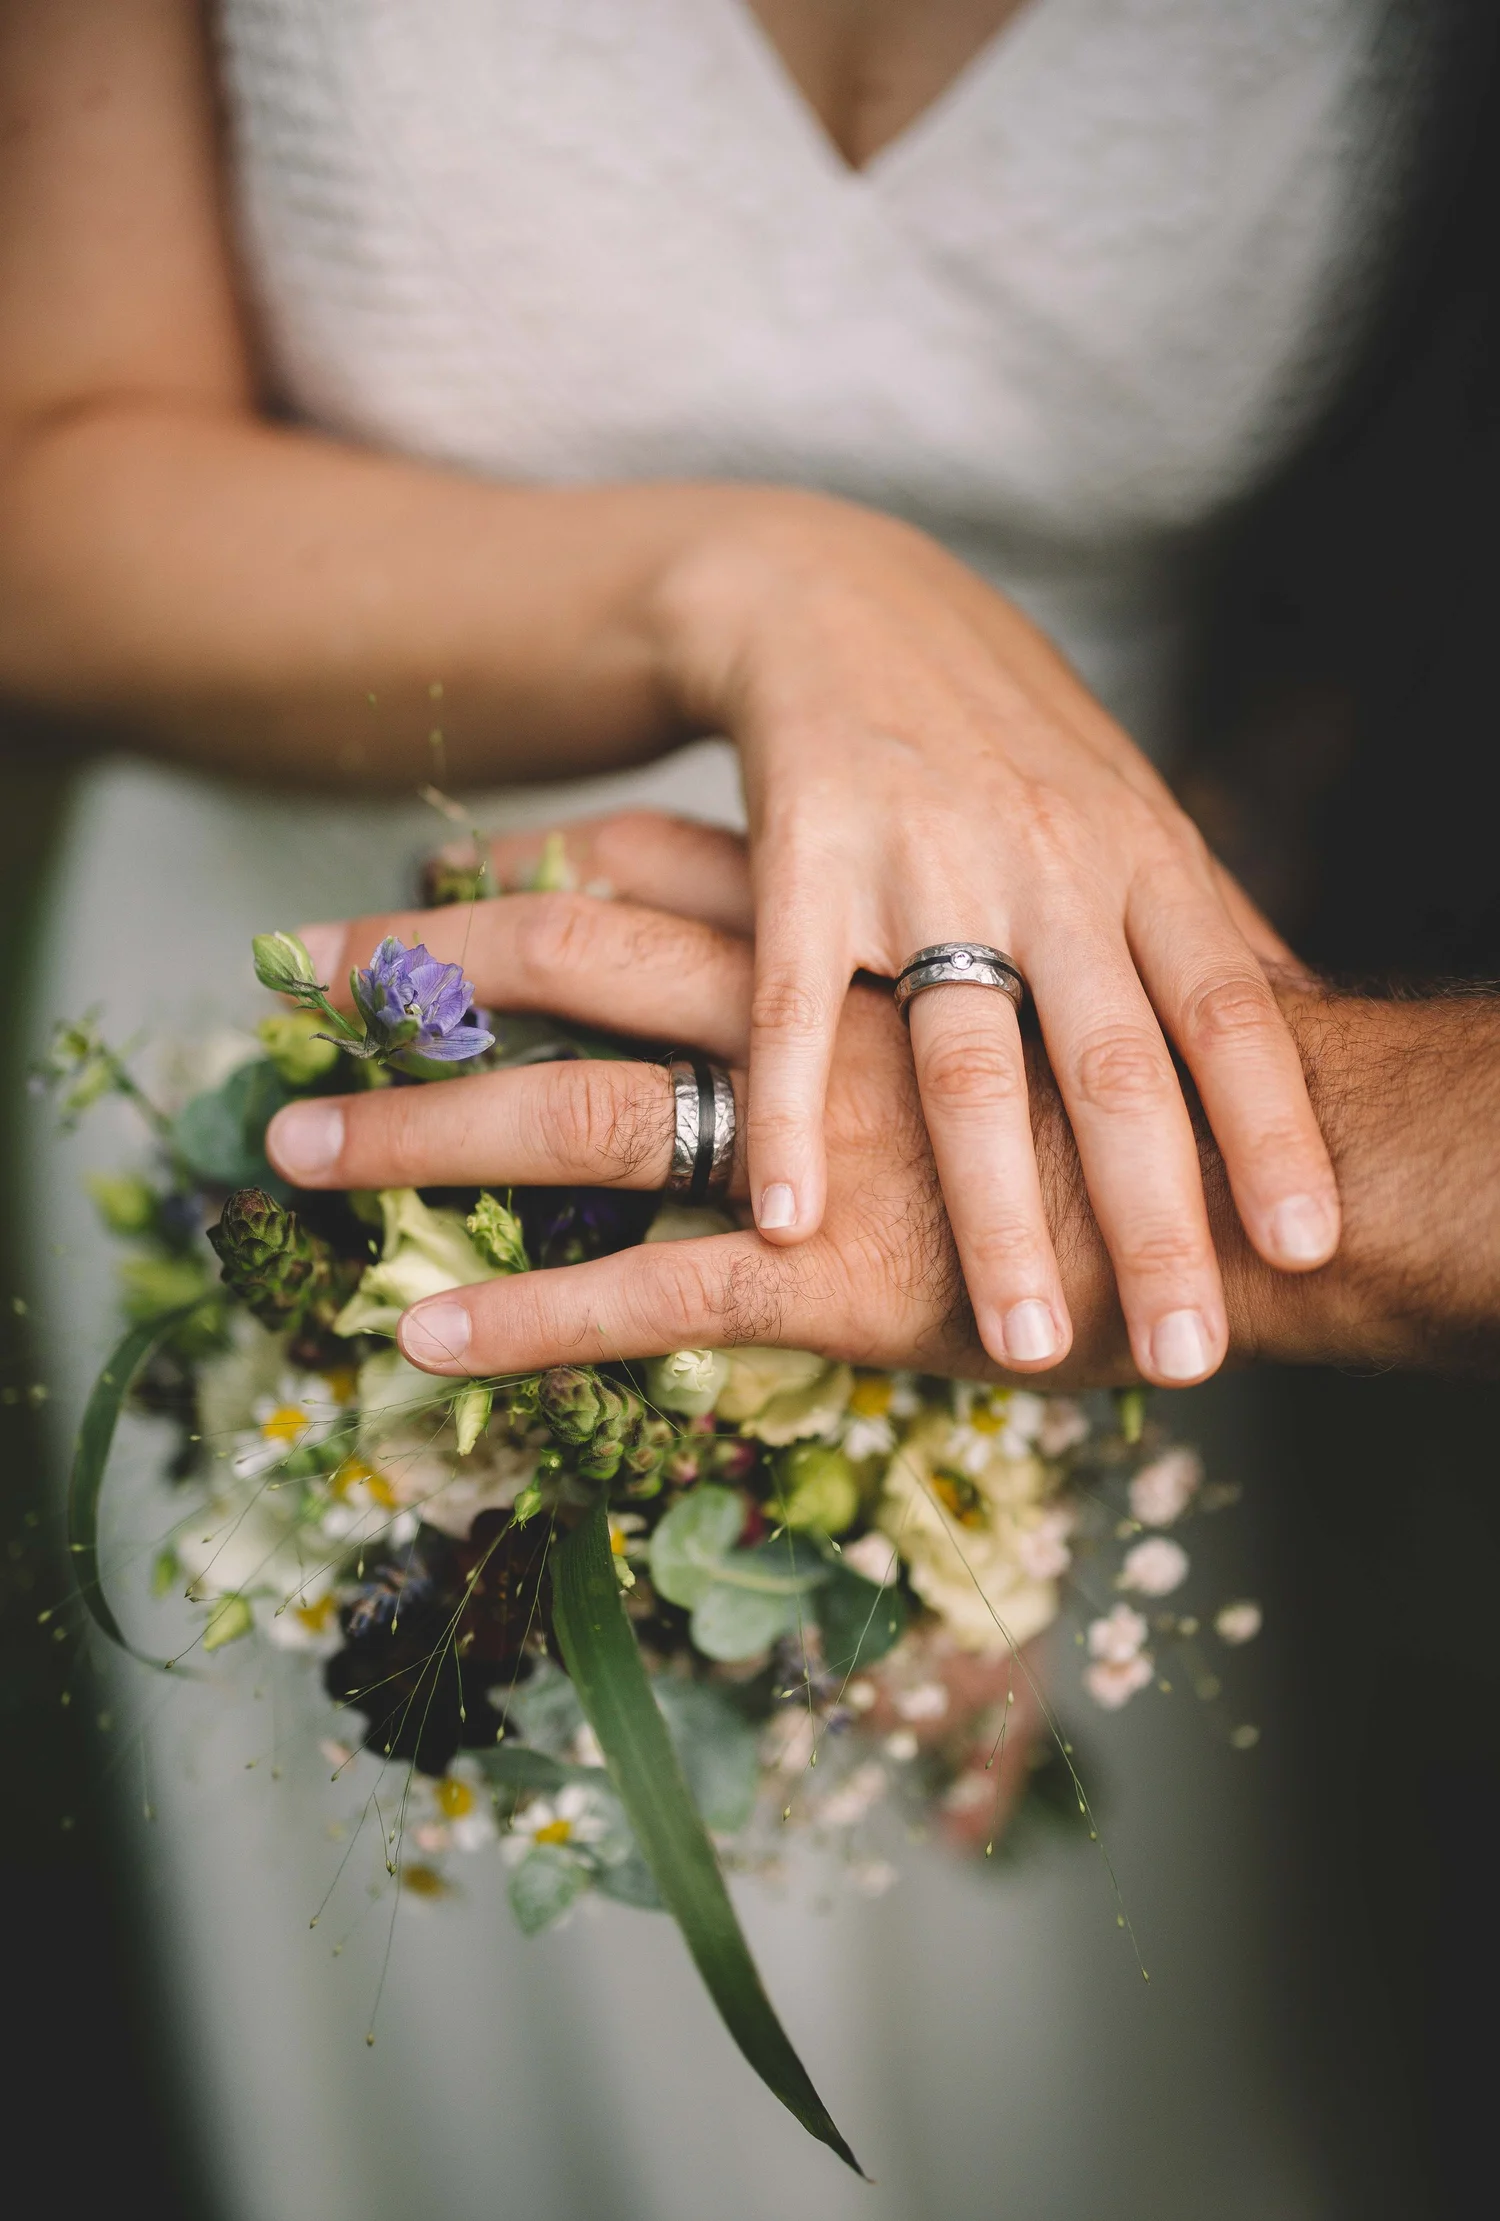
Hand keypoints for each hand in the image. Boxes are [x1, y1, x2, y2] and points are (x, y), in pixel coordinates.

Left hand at [269, 858, 1129, 1387]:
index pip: (648, 870)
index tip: (438, 875)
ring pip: (569, 1120)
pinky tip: (421, 1339)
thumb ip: (934, 946)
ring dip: (420, 1133)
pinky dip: (525, 1323)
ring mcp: (810, 1146)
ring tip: (292, 1148)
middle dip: (422, 971)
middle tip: (303, 975)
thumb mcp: (1044, 963)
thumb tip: (884, 947)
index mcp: (852, 932)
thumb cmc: (1163, 1089)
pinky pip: (640, 1296)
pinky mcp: (830, 1273)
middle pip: (565, 966)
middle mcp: (807, 1016)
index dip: (530, 868)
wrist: (1280, 1187)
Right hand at [435, 504, 1338, 1386]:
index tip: (1305, 1249)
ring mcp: (923, 862)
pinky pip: (795, 1008)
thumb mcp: (1123, 805)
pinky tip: (789, 1222)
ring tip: (1022, 1342)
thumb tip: (1313, 1029)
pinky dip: (791, 1117)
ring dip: (996, 1211)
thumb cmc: (998, 730)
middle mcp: (1047, 861)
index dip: (1270, 1128)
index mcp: (1139, 854)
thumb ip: (1200, 920)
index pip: (1226, 1008)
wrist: (834, 595)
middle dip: (1155, 1218)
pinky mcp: (802, 857)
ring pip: (968, 1058)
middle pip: (1114, 1062)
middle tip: (1190, 1352)